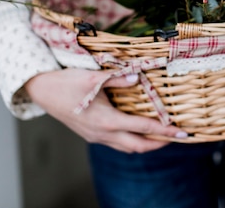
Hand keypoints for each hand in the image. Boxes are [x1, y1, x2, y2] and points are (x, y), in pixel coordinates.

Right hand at [24, 68, 186, 152]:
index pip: (144, 129)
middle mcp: (103, 134)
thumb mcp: (95, 78)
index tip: (182, 133)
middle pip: (138, 146)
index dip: (165, 131)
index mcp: (107, 121)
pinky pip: (117, 144)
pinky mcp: (91, 135)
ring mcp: (96, 137)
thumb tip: (138, 77)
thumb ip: (120, 78)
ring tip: (162, 136)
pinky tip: (138, 132)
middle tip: (177, 137)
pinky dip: (132, 141)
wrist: (42, 91)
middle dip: (160, 144)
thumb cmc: (67, 83)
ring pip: (127, 147)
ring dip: (146, 144)